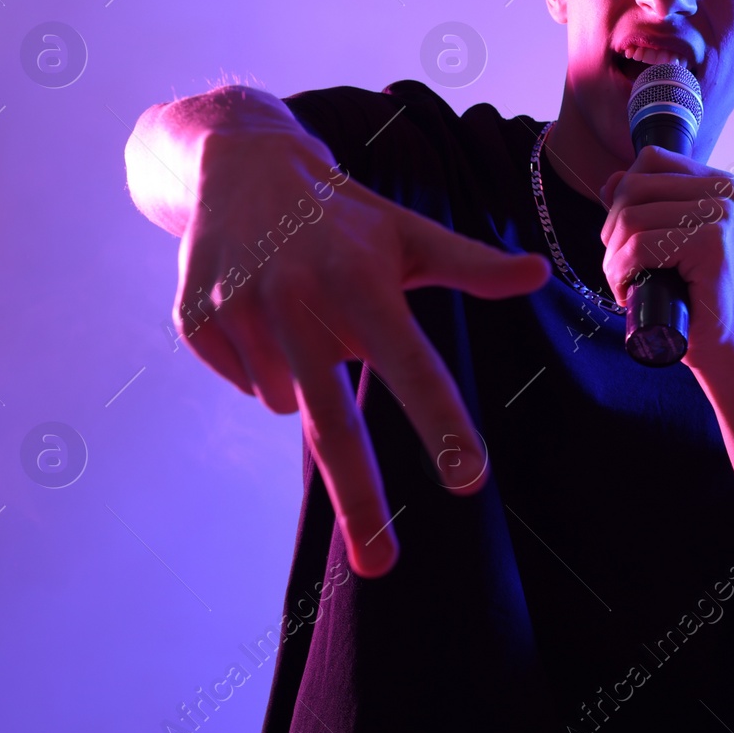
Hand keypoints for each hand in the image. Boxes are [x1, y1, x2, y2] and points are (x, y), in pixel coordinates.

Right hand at [176, 129, 550, 576]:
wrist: (235, 165)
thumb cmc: (340, 213)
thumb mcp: (406, 232)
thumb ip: (470, 265)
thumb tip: (539, 274)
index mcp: (358, 280)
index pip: (410, 364)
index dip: (440, 423)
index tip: (469, 478)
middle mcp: (296, 299)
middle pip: (334, 422)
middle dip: (360, 500)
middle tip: (381, 567)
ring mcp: (239, 313)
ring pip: (290, 401)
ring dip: (307, 379)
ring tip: (303, 310)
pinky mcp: (195, 324)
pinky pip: (249, 384)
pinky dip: (265, 365)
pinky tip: (263, 310)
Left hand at [598, 145, 733, 369]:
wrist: (721, 344)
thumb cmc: (690, 294)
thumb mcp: (666, 238)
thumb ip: (644, 204)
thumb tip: (611, 180)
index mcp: (719, 182)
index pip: (650, 161)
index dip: (623, 197)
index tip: (628, 237)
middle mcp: (725, 191)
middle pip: (634, 186)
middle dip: (612, 231)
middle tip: (622, 267)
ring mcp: (721, 215)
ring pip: (631, 218)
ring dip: (613, 258)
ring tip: (625, 283)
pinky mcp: (711, 244)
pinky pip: (640, 246)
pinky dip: (621, 272)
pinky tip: (629, 292)